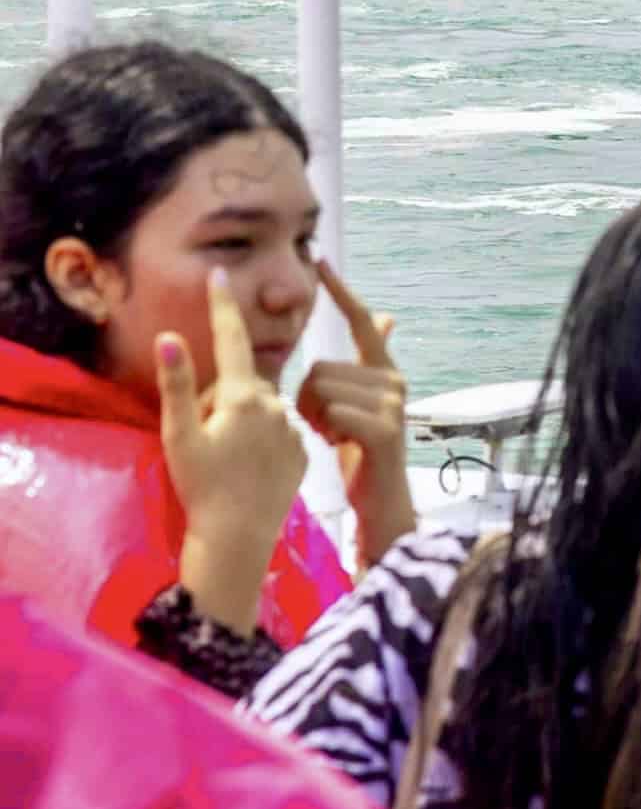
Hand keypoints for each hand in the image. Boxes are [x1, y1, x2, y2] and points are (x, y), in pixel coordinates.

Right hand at [162, 268, 307, 632]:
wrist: (239, 535)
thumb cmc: (202, 485)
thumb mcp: (180, 434)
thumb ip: (177, 384)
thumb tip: (170, 336)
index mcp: (243, 397)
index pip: (231, 341)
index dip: (223, 307)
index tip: (221, 273)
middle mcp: (275, 405)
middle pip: (241, 384)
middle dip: (221, 400)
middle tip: (206, 439)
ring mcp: (292, 427)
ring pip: (259, 410)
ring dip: (241, 423)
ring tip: (226, 459)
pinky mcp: (302, 450)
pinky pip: (276, 432)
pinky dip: (260, 442)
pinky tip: (248, 468)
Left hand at [300, 260, 416, 568]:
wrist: (380, 503)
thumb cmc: (361, 452)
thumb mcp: (361, 403)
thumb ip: (370, 361)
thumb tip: (389, 318)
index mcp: (384, 371)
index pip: (362, 321)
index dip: (341, 292)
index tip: (321, 259)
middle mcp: (393, 381)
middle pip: (322, 367)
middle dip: (310, 399)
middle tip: (328, 426)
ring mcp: (392, 404)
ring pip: (322, 390)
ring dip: (314, 418)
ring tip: (334, 437)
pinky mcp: (384, 428)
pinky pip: (332, 412)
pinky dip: (325, 431)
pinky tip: (340, 446)